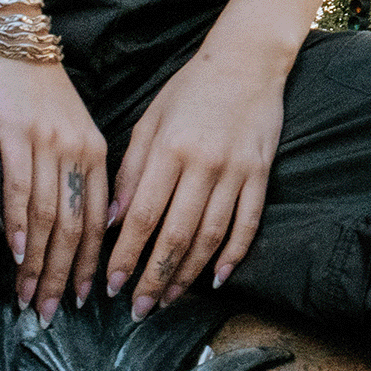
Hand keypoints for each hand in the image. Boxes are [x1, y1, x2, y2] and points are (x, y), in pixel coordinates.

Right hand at [0, 53, 108, 322]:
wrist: (10, 29)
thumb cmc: (34, 82)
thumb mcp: (67, 125)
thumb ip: (73, 167)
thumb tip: (69, 220)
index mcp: (97, 151)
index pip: (101, 222)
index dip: (93, 265)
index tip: (85, 300)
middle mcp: (79, 150)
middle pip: (78, 228)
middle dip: (65, 277)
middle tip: (52, 315)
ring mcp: (49, 142)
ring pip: (50, 216)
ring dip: (39, 264)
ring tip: (29, 298)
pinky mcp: (17, 132)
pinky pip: (22, 188)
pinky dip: (20, 225)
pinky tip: (17, 254)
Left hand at [106, 36, 287, 319]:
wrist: (246, 62)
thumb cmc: (189, 90)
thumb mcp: (149, 121)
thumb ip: (131, 170)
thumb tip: (114, 220)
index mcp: (169, 150)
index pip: (143, 216)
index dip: (126, 255)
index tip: (110, 285)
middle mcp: (203, 165)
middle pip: (175, 236)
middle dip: (153, 278)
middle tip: (137, 309)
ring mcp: (236, 173)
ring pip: (209, 238)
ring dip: (187, 275)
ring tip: (167, 300)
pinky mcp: (260, 176)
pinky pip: (247, 225)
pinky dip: (232, 255)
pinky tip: (215, 279)